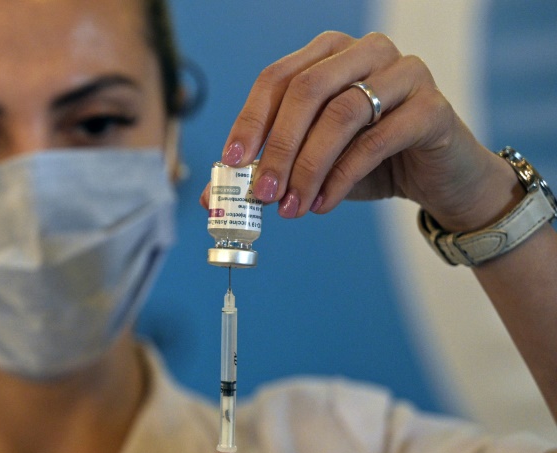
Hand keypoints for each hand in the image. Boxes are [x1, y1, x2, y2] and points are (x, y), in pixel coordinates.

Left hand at [201, 31, 520, 232]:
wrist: (437, 178)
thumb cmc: (368, 161)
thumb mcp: (310, 164)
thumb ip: (264, 171)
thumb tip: (209, 197)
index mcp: (329, 53)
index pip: (277, 78)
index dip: (250, 120)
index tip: (231, 163)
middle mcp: (366, 52)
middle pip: (306, 90)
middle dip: (277, 147)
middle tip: (261, 194)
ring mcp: (404, 73)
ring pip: (341, 113)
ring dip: (308, 167)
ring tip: (291, 208)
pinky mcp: (432, 108)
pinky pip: (377, 140)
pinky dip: (342, 177)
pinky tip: (323, 203)